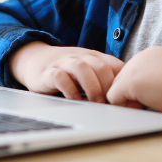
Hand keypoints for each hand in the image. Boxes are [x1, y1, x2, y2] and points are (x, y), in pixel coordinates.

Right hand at [9, 42, 124, 102]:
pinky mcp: (49, 72)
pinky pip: (60, 77)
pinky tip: (74, 99)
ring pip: (82, 68)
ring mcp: (64, 63)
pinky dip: (69, 89)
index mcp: (93, 57)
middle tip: (112, 104)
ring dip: (92, 87)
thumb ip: (103, 78)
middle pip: (101, 66)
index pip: (115, 65)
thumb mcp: (87, 69)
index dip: (123, 83)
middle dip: (109, 86)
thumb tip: (127, 99)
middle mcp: (80, 57)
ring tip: (96, 102)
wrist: (33, 59)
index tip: (126, 100)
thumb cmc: (66, 69)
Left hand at [106, 46, 161, 116]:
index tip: (155, 96)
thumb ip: (161, 76)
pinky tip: (142, 109)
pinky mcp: (130, 82)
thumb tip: (155, 88)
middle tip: (150, 104)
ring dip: (129, 100)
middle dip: (131, 94)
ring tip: (149, 106)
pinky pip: (114, 98)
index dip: (141, 88)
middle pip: (122, 78)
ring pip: (117, 88)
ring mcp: (134, 68)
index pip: (135, 72)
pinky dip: (124, 107)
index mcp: (153, 54)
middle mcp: (141, 56)